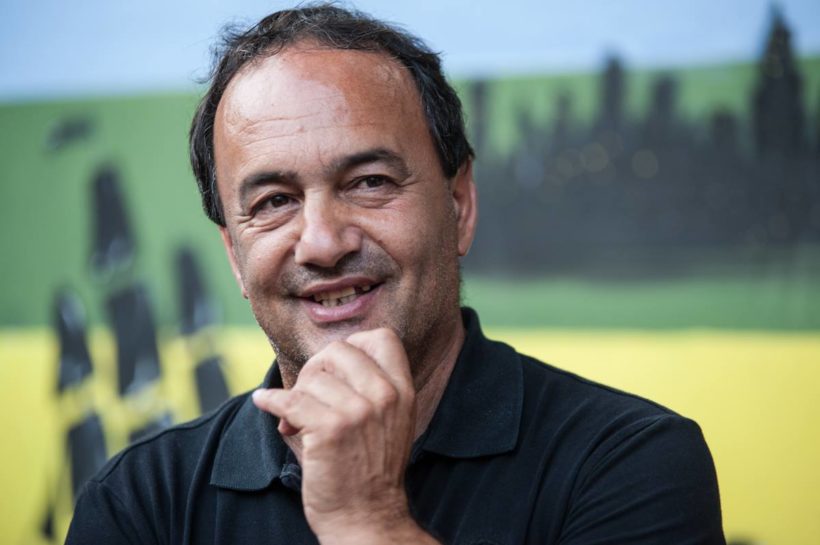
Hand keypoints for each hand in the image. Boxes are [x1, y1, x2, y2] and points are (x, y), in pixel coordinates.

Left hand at [252, 328, 433, 543]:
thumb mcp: (392, 422)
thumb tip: (324, 360)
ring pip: (313, 378)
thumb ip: (373, 387)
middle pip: (340, 349)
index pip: (382, 337)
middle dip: (316, 368)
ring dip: (297, 396)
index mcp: (403, 392)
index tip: (337, 368)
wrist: (366, 518)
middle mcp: (385, 396)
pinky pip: (289, 399)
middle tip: (310, 394)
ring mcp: (359, 412)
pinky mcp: (330, 429)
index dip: (354, 344)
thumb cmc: (370, 471)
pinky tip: (265, 404)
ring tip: (299, 419)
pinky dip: (270, 401)